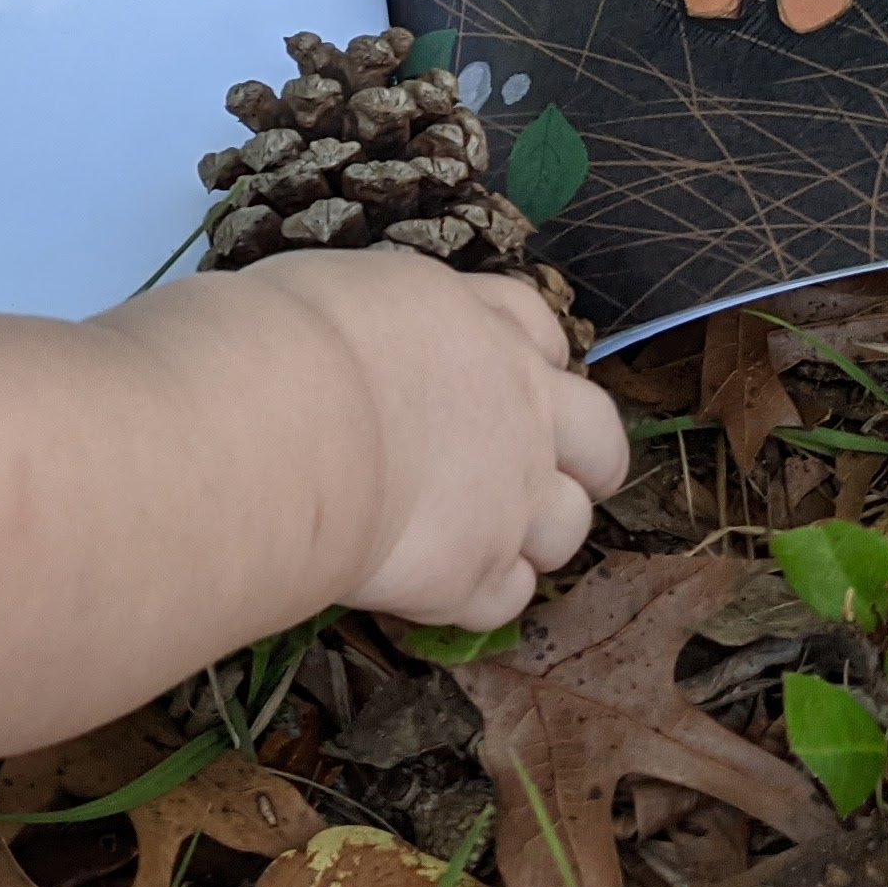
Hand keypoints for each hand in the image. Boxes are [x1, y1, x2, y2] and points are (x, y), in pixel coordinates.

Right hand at [250, 249, 630, 630]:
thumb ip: (380, 318)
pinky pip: (508, 598)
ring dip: (532, 534)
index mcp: (485, 326)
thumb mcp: (344, 288)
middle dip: (588, 461)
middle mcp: (521, 410)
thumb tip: (348, 337)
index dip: (532, 358)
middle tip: (544, 477)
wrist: (288, 426)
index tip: (507, 374)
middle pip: (600, 439)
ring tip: (473, 538)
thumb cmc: (289, 337)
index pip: (538, 332)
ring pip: (567, 527)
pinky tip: (434, 584)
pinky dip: (480, 593)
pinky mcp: (477, 573)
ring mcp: (511, 498)